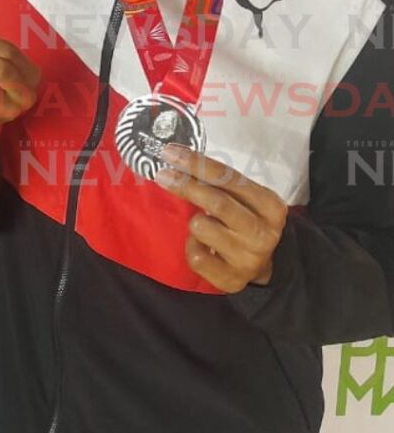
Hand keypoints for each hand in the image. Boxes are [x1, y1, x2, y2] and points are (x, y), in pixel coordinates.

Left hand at [156, 144, 287, 292]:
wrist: (265, 264)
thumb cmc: (245, 220)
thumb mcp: (244, 198)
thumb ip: (220, 181)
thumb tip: (177, 158)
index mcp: (270, 206)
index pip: (229, 179)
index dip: (197, 164)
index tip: (170, 152)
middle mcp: (262, 233)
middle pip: (217, 202)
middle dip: (186, 185)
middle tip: (163, 175)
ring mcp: (248, 258)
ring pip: (202, 228)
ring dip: (193, 221)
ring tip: (201, 223)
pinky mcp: (231, 279)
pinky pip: (196, 257)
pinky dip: (191, 247)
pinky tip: (199, 245)